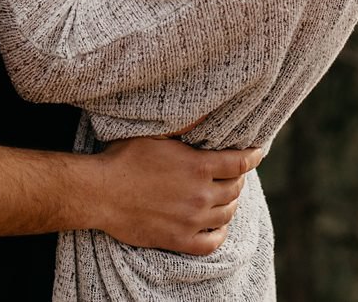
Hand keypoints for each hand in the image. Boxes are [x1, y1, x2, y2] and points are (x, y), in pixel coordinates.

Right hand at [87, 137, 262, 255]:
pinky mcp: (179, 240)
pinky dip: (220, 233)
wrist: (100, 192)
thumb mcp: (156, 134)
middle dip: (238, 179)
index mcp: (198, 166)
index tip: (257, 153)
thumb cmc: (124, 158)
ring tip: (225, 196)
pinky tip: (218, 225)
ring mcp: (191, 220)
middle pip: (236, 189)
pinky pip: (212, 243)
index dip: (253, 156)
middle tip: (233, 173)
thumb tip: (206, 113)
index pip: (240, 162)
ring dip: (230, 203)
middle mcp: (200, 194)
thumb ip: (185, 126)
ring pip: (227, 214)